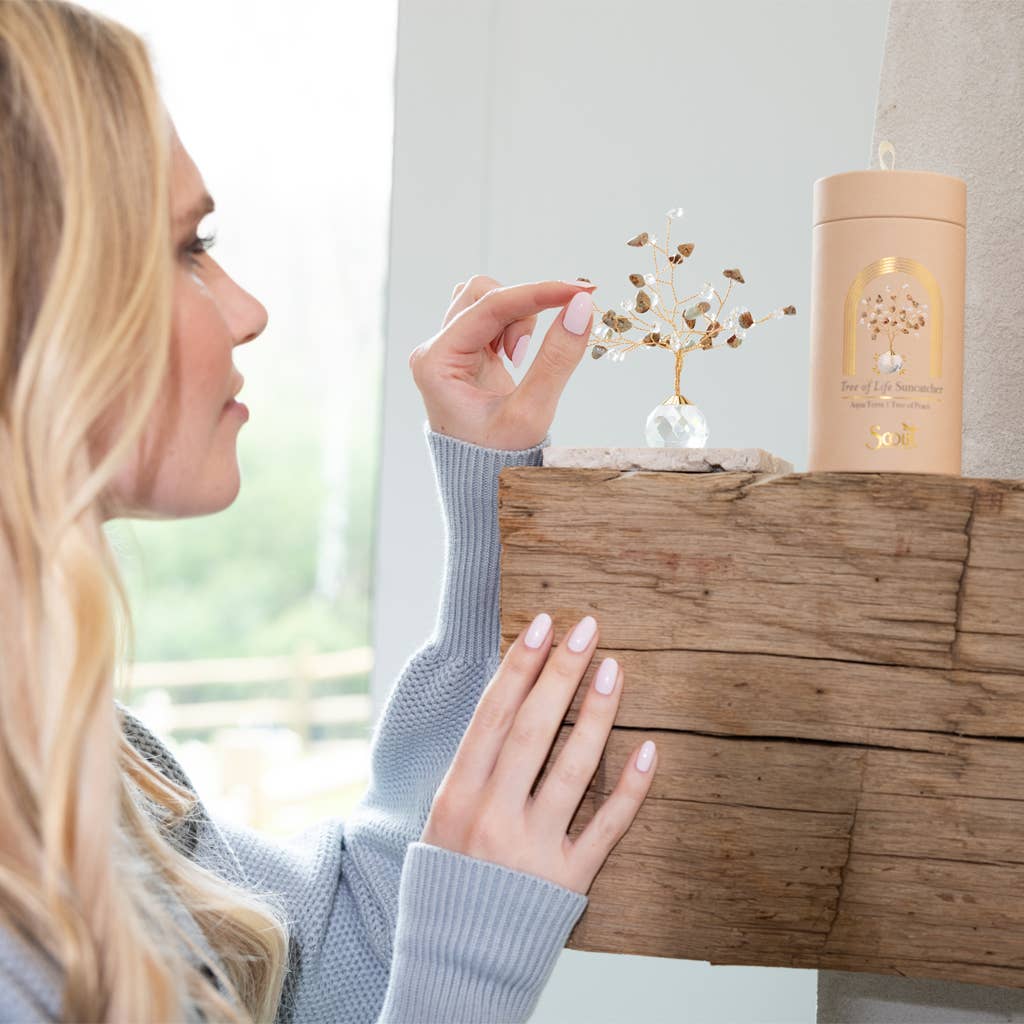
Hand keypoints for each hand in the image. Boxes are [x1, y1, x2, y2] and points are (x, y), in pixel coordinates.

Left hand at [409, 276, 597, 449]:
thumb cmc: (499, 458)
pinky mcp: (465, 352)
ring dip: (516, 319)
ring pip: (487, 300)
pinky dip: (514, 327)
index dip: (539, 292)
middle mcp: (435, 349)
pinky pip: (492, 317)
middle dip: (521, 310)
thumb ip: (557, 359)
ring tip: (521, 362)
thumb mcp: (532, 413)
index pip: (489, 305)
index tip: (582, 290)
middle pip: (482, 293)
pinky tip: (517, 360)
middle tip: (534, 351)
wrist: (483, 483)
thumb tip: (583, 306)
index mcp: (435, 362)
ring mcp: (447, 348)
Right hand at [420, 611, 656, 894]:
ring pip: (572, 769)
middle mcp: (493, 816)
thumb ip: (474, 766)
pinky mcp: (568, 880)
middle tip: (587, 629)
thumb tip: (507, 698)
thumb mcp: (442, 816)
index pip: (493, 715)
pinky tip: (651, 750)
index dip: (519, 666)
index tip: (544, 626)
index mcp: (458, 794)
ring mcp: (532, 849)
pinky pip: (607, 828)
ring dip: (596, 715)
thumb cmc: (451, 874)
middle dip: (561, 673)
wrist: (455, 957)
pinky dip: (631, 789)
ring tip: (614, 669)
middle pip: (533, 730)